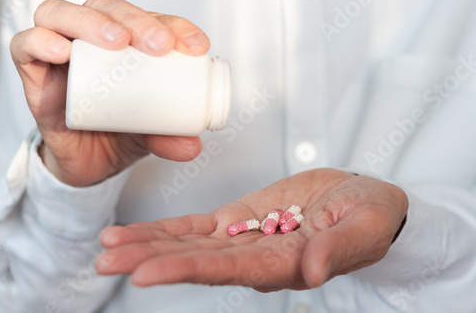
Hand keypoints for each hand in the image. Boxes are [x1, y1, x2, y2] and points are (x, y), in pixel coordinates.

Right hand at [10, 0, 209, 185]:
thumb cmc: (121, 132)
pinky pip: (26, 46)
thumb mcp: (152, 135)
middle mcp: (94, 42)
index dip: (175, 26)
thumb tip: (191, 145)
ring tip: (116, 41)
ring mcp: (62, 53)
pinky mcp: (35, 73)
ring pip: (62, 13)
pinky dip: (40, 41)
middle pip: (106, 7)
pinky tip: (62, 51)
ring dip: (90, 21)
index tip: (196, 47)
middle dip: (135, 19)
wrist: (88, 161)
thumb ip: (169, 137)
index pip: (150, 20)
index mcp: (129, 46)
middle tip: (158, 44)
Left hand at [95, 169, 407, 291]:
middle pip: (196, 261)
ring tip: (106, 248)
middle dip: (150, 261)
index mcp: (284, 263)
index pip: (228, 270)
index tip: (145, 274)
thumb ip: (341, 248)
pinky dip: (163, 230)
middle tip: (105, 262)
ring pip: (188, 244)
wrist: (360, 201)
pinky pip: (195, 227)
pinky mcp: (237, 219)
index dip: (187, 271)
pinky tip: (132, 233)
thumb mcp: (365, 227)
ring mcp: (242, 238)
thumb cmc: (370, 215)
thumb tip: (314, 271)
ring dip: (146, 246)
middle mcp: (255, 257)